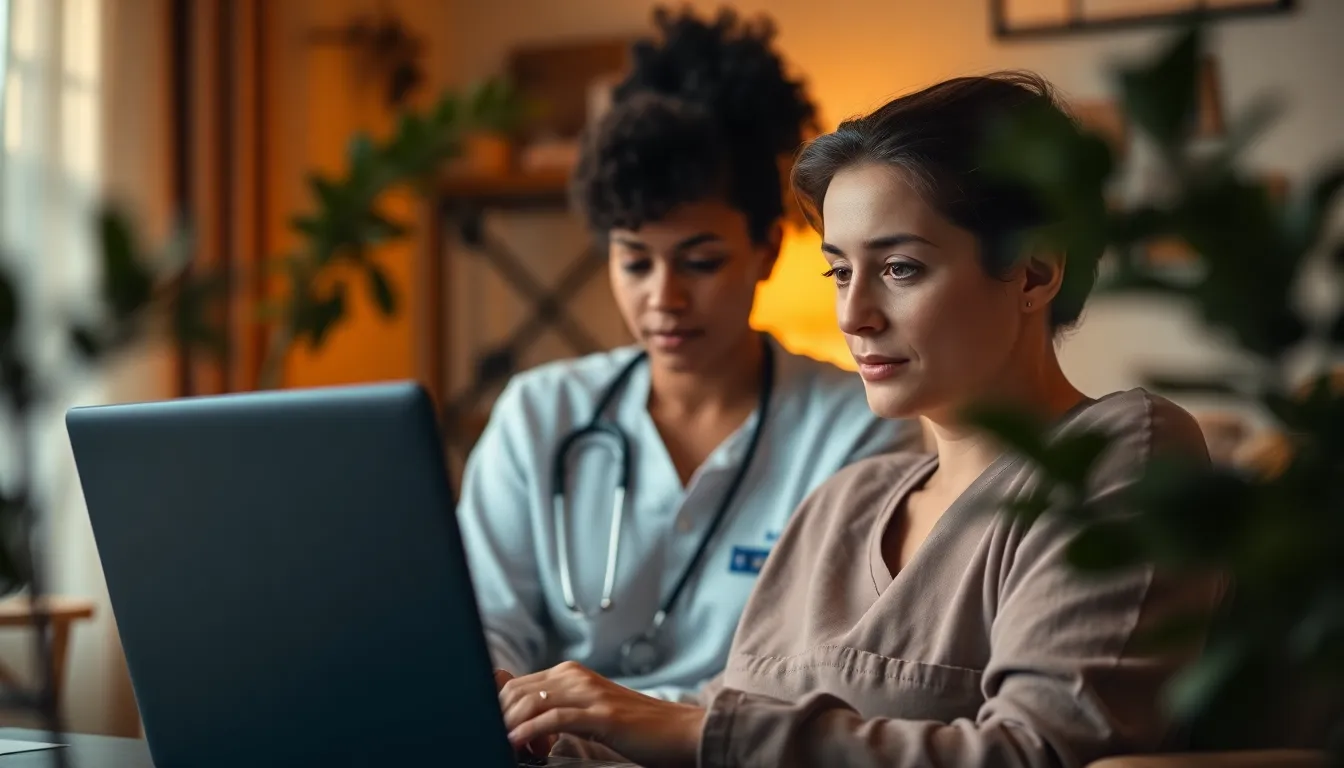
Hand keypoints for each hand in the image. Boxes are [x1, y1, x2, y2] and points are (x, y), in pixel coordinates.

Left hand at [499, 661, 704, 767]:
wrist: (679, 731)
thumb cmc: (635, 728)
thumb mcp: (589, 713)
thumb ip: (559, 711)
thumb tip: (523, 724)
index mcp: (571, 673)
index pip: (517, 685)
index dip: (501, 711)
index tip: (502, 735)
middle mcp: (576, 677)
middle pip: (517, 691)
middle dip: (500, 717)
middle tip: (500, 743)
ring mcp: (589, 694)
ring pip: (531, 702)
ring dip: (510, 726)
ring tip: (507, 746)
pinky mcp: (601, 715)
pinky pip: (554, 719)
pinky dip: (529, 731)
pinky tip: (518, 743)